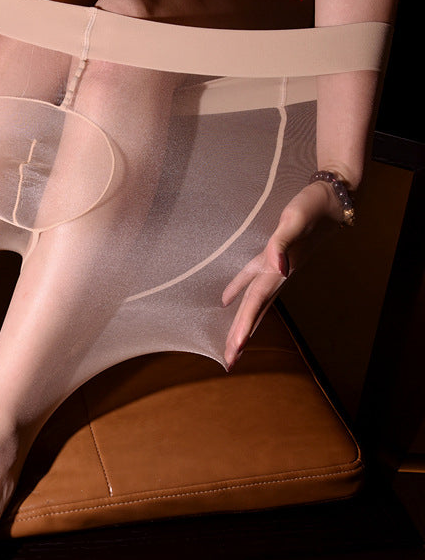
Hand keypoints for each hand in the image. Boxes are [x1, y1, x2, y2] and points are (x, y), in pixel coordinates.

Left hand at [221, 180, 342, 368]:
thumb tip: (278, 267)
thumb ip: (283, 243)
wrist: (333, 197)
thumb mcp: (295, 221)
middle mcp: (276, 273)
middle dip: (242, 336)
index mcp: (278, 269)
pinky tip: (226, 300)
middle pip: (254, 310)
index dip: (244, 325)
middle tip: (229, 361)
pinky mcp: (275, 256)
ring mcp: (276, 267)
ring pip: (255, 301)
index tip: (234, 349)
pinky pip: (252, 281)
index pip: (256, 303)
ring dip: (244, 322)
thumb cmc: (312, 206)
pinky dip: (239, 292)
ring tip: (233, 344)